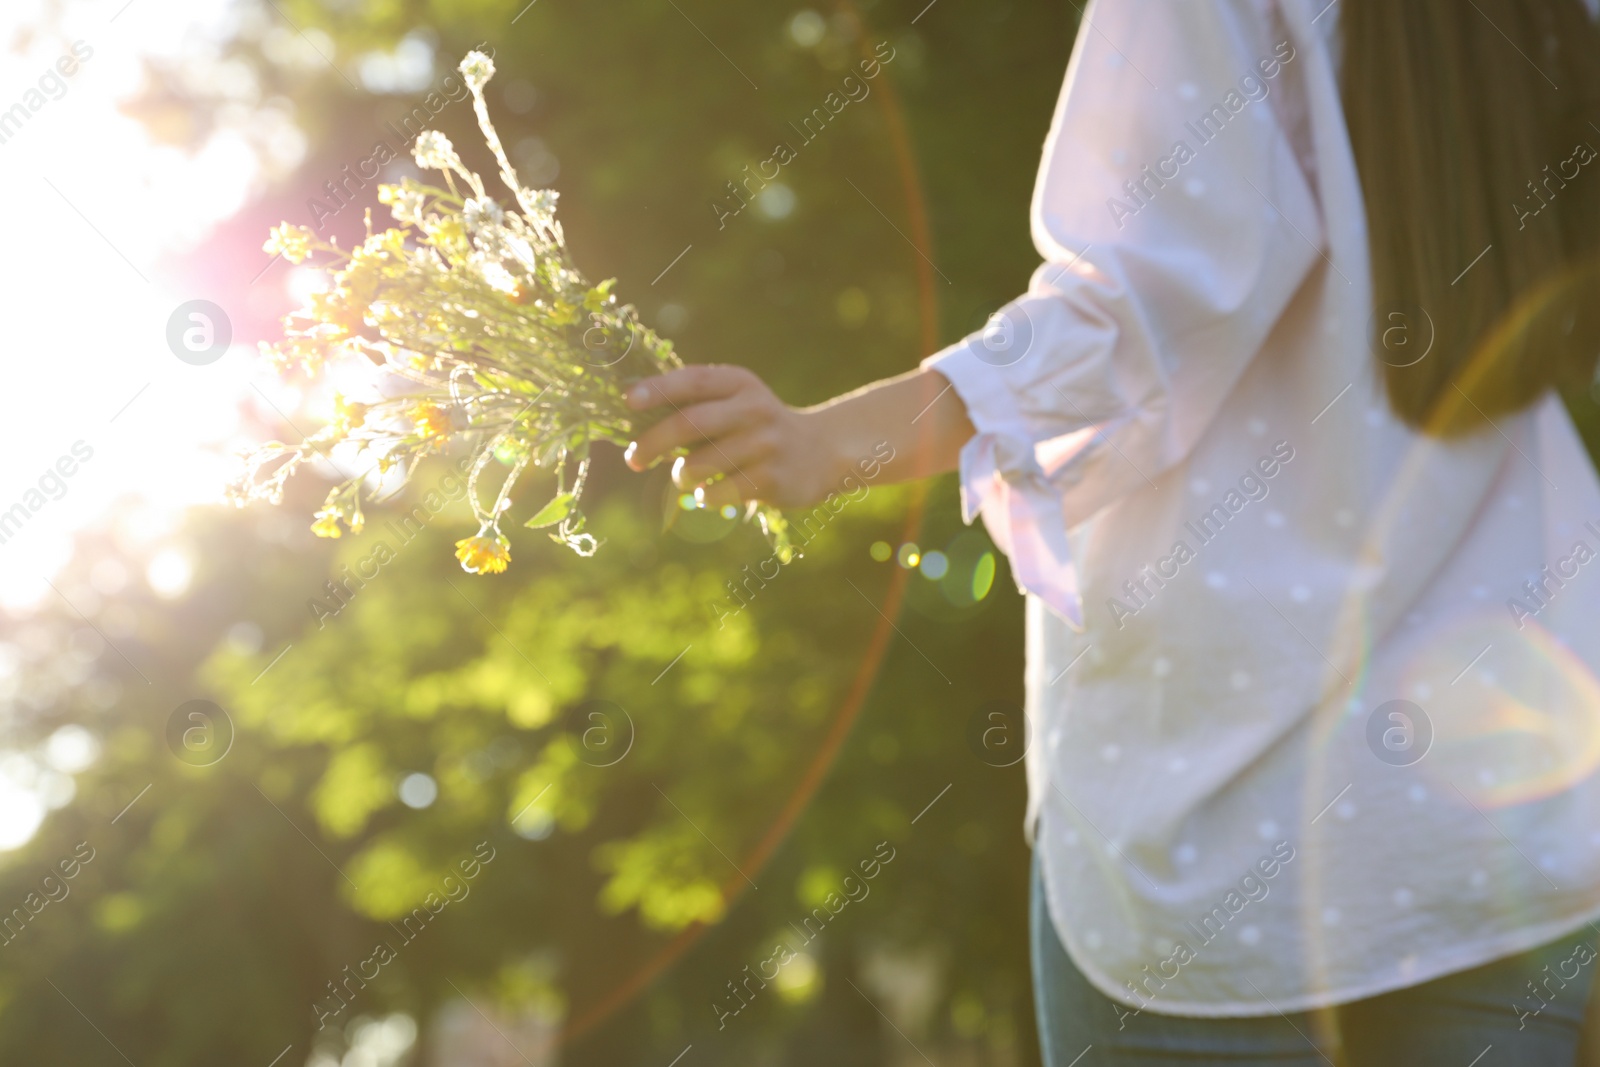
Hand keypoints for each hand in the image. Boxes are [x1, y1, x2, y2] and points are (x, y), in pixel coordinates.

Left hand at [623, 364, 842, 508]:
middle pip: (690, 424)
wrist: (821, 452)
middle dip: (652, 443)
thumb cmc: (757, 427)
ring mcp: (766, 444)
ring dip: (681, 476)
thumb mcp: (735, 401)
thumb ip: (694, 403)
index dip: (658, 389)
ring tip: (684, 477)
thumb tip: (630, 413)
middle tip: (633, 459)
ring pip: (700, 465)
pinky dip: (703, 497)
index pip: (693, 380)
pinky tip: (708, 494)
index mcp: (740, 383)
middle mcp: (755, 409)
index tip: (628, 402)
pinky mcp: (773, 479)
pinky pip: (719, 493)